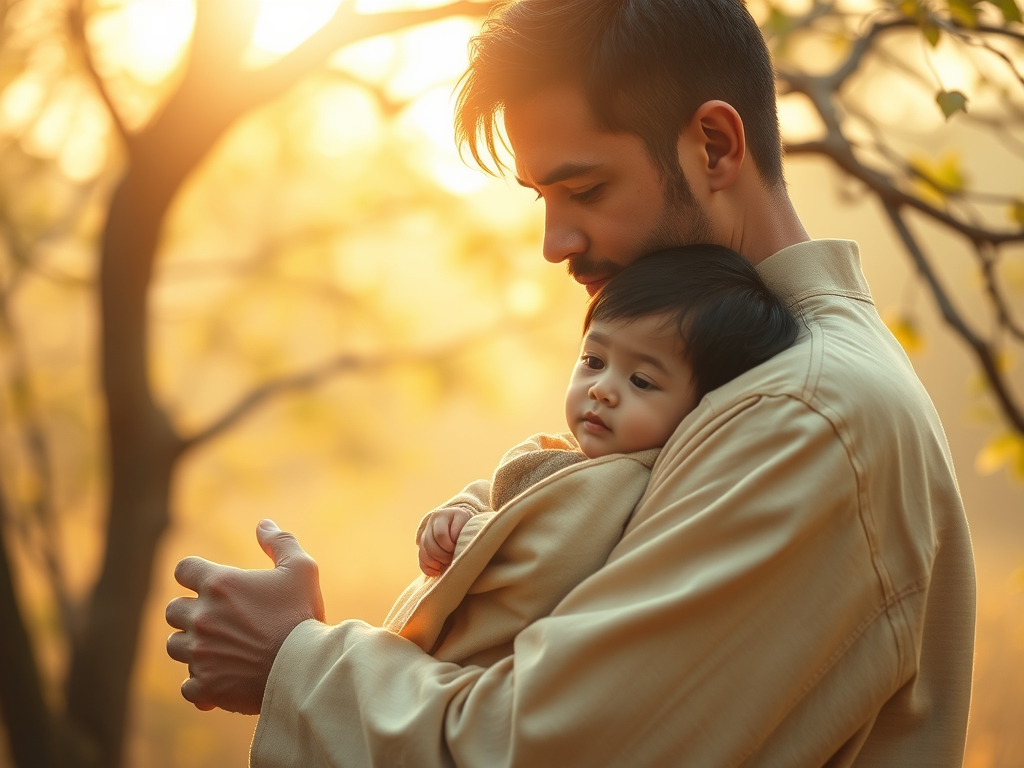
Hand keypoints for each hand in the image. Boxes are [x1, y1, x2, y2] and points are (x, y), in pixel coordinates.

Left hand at [165, 519, 324, 713]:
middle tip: (215, 618)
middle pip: (172, 610)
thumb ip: (280, 542)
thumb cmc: (302, 614)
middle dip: (189, 612)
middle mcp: (201, 617)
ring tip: (218, 649)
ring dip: (191, 646)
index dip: (193, 573)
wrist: (304, 667)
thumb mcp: (301, 569)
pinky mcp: (205, 685)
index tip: (208, 583)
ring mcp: (199, 653)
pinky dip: (200, 683)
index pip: (183, 569)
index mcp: (220, 585)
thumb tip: (263, 524)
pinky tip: (220, 679)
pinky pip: (187, 685)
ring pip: (175, 647)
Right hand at [417, 506, 473, 576]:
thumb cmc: (470, 528)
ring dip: (436, 562)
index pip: (441, 535)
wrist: (465, 525)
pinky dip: (428, 567)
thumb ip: (465, 536)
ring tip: (447, 564)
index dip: (450, 547)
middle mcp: (433, 521)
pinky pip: (421, 558)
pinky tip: (437, 571)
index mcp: (446, 515)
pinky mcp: (423, 545)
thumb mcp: (471, 527)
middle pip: (429, 544)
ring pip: (424, 552)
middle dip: (442, 556)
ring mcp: (426, 532)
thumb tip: (459, 553)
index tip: (460, 549)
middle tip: (453, 559)